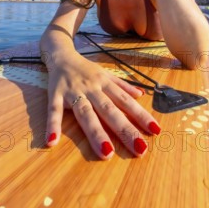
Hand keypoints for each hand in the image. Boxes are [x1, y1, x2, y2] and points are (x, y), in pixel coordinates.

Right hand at [45, 54, 160, 159]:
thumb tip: (141, 95)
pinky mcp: (55, 94)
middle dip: (125, 130)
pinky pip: (54, 110)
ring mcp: (73, 91)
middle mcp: (92, 88)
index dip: (141, 115)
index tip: (156, 131)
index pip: (126, 102)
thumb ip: (122, 85)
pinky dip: (53, 125)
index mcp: (106, 84)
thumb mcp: (106, 74)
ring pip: (86, 113)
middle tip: (140, 149)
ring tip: (106, 153)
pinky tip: (52, 142)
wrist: (60, 53)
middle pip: (110, 110)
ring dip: (95, 133)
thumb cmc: (85, 69)